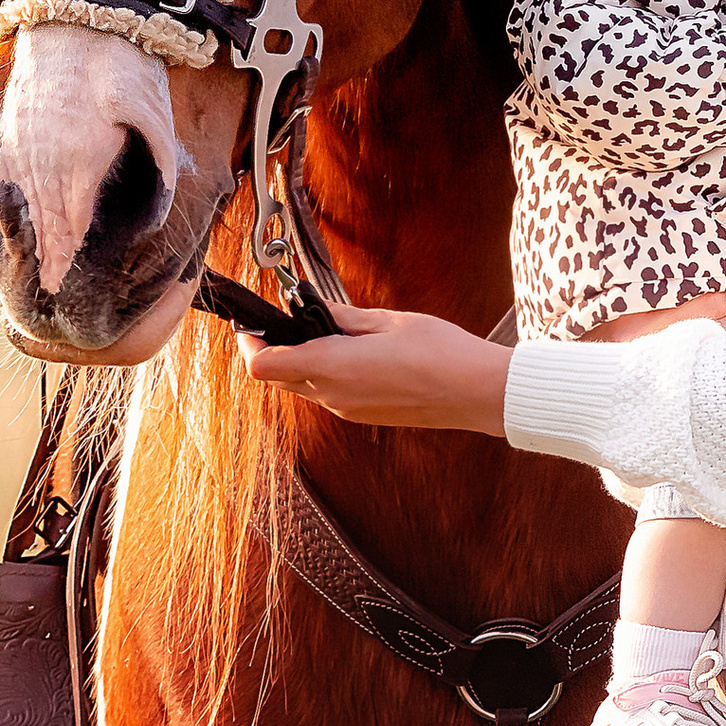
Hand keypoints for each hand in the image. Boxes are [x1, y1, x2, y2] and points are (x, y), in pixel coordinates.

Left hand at [240, 303, 511, 434]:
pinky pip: (329, 395)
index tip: (256, 323)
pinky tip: (353, 354)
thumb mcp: (387, 321)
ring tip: (328, 333)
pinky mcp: (364, 416)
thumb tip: (314, 309)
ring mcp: (348, 410)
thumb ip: (342, 316)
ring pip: (303, 387)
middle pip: (278, 378)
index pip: (263, 364)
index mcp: (332, 367)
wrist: (475, 392)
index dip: (251, 343)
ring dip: (302, 363)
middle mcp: (332, 395)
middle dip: (274, 351)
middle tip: (288, 321)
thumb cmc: (438, 352)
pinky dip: (327, 375)